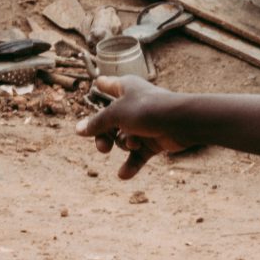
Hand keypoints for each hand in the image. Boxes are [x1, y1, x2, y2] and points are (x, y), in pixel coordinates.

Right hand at [76, 75, 190, 179]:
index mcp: (125, 88)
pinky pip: (138, 155)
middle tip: (103, 148)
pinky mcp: (154, 140)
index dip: (101, 86)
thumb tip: (78, 130)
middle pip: (108, 121)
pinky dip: (132, 164)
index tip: (96, 86)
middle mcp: (133, 104)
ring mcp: (143, 124)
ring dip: (124, 145)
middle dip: (104, 136)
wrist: (181, 123)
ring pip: (122, 139)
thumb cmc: (146, 110)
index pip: (107, 84)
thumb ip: (96, 124)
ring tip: (134, 143)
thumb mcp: (114, 115)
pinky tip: (123, 175)